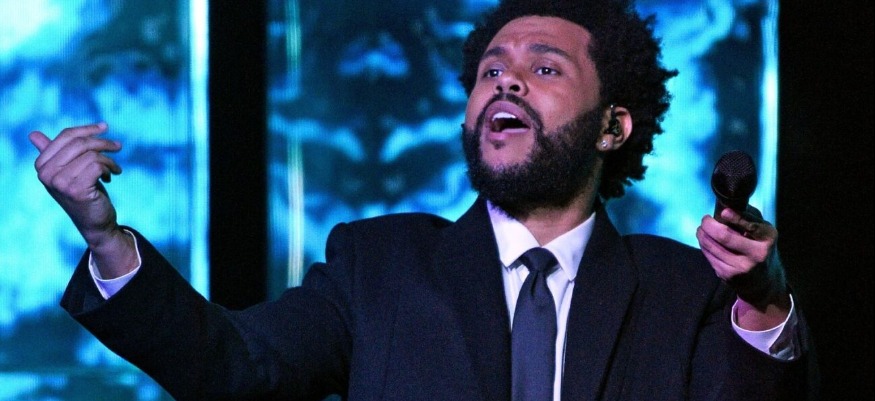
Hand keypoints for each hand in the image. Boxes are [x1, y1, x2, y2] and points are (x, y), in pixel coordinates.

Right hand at [31, 122, 136, 277]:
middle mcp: (46, 173)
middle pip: (79, 143)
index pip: (66, 135)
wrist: (95, 222)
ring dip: (109, 160)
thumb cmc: (83, 192)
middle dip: (103, 142)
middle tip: (118, 147)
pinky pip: (98, 166)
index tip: (105, 127)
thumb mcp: (67, 171)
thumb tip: (33, 134)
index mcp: (41, 165)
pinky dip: (110, 169)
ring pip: (91, 155)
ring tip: (114, 169)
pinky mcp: (75, 190)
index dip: (88, 129)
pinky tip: (111, 177)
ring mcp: (59, 182)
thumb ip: (54, 153)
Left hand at [696, 206, 789, 328]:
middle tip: (705, 219)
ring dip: (702, 234)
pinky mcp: (728, 275)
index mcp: (767, 239)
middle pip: (725, 236)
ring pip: (712, 246)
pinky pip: (709, 256)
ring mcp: (741, 267)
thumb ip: (748, 218)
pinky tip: (704, 240)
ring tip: (701, 228)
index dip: (735, 218)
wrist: (764, 281)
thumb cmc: (760, 247)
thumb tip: (726, 207)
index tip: (723, 212)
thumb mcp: (762, 232)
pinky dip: (704, 245)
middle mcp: (757, 254)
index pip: (751, 226)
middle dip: (709, 225)